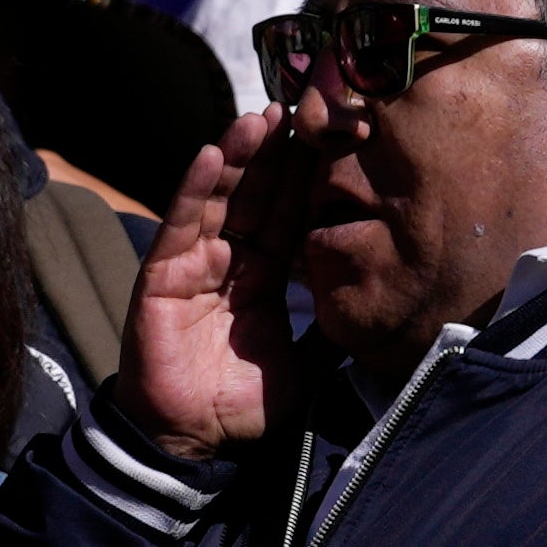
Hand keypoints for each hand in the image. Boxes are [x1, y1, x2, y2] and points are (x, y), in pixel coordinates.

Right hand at [123, 105, 307, 453]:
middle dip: (276, 154)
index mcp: (263, 279)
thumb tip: (386, 304)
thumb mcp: (311, 364)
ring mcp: (192, 265)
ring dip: (239, 156)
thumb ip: (336, 329)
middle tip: (300, 105)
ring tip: (260, 116)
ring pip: (219, 200)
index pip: (288, 218)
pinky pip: (180, 225)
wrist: (196, 441)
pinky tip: (212, 154)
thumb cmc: (246, 407)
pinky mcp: (161, 276)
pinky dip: (194, 189)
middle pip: (255, 197)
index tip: (330, 137)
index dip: (306, 180)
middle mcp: (228, 263)